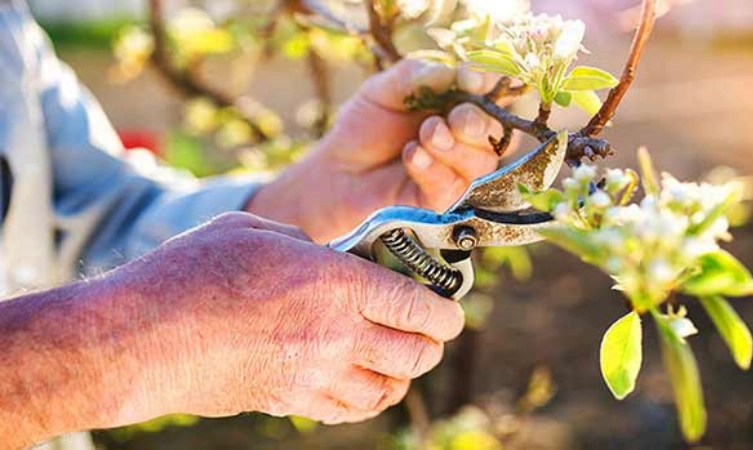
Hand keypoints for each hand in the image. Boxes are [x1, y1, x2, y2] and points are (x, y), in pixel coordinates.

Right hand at [109, 212, 463, 424]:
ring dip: (402, 376)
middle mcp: (336, 335)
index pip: (417, 307)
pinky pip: (349, 412)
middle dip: (430, 344)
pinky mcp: (290, 402)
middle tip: (427, 333)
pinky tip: (360, 384)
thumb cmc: (193, 271)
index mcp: (335, 283)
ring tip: (398, 361)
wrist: (141, 337)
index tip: (451, 313)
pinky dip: (366, 400)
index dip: (445, 313)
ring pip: (388, 391)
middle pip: (414, 354)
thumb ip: (306, 242)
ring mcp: (315, 376)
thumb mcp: (257, 230)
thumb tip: (328, 255)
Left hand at [247, 57, 516, 241]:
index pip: (493, 94)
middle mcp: (465, 139)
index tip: (470, 80)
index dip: (489, 87)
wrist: (337, 169)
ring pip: (482, 163)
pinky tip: (412, 156)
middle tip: (450, 119)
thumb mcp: (385, 89)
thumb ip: (421, 76)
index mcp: (458, 105)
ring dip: (453, 147)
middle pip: (497, 133)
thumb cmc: (365, 126)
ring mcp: (457, 172)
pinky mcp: (442, 201)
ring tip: (424, 136)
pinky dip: (433, 168)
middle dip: (475, 122)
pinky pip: (453, 186)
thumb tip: (462, 74)